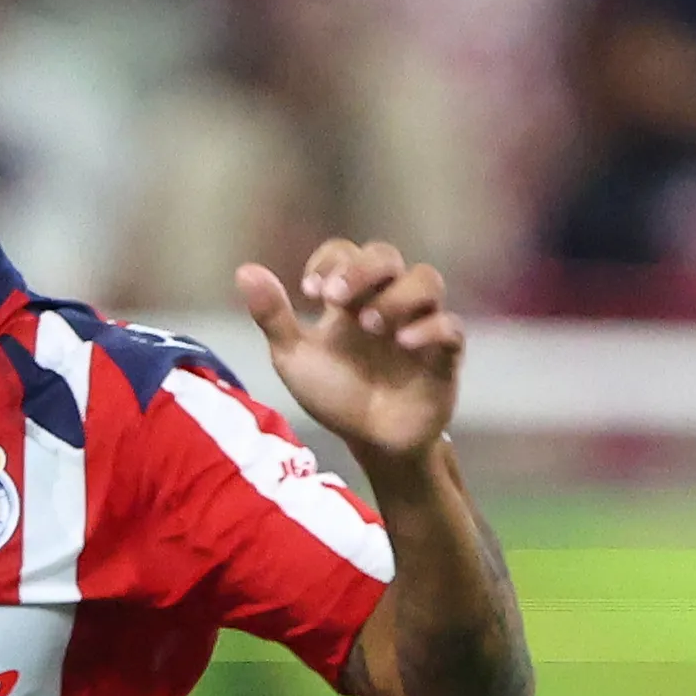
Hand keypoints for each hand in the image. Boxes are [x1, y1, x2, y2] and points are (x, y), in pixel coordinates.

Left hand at [232, 238, 464, 468]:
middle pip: (387, 255)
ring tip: (371, 325)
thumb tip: (244, 272)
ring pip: (427, 279)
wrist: (371, 443)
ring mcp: (420, 323)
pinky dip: (430, 328)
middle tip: (336, 298)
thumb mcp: (295, 358)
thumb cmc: (335, 395)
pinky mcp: (445, 354)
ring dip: (397, 295)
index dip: (332, 260)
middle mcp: (388, 301)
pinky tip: (404, 343)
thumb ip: (274, 318)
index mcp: (352, 298)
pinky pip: (450, 327)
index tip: (312, 290)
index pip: (347, 252)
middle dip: (361, 269)